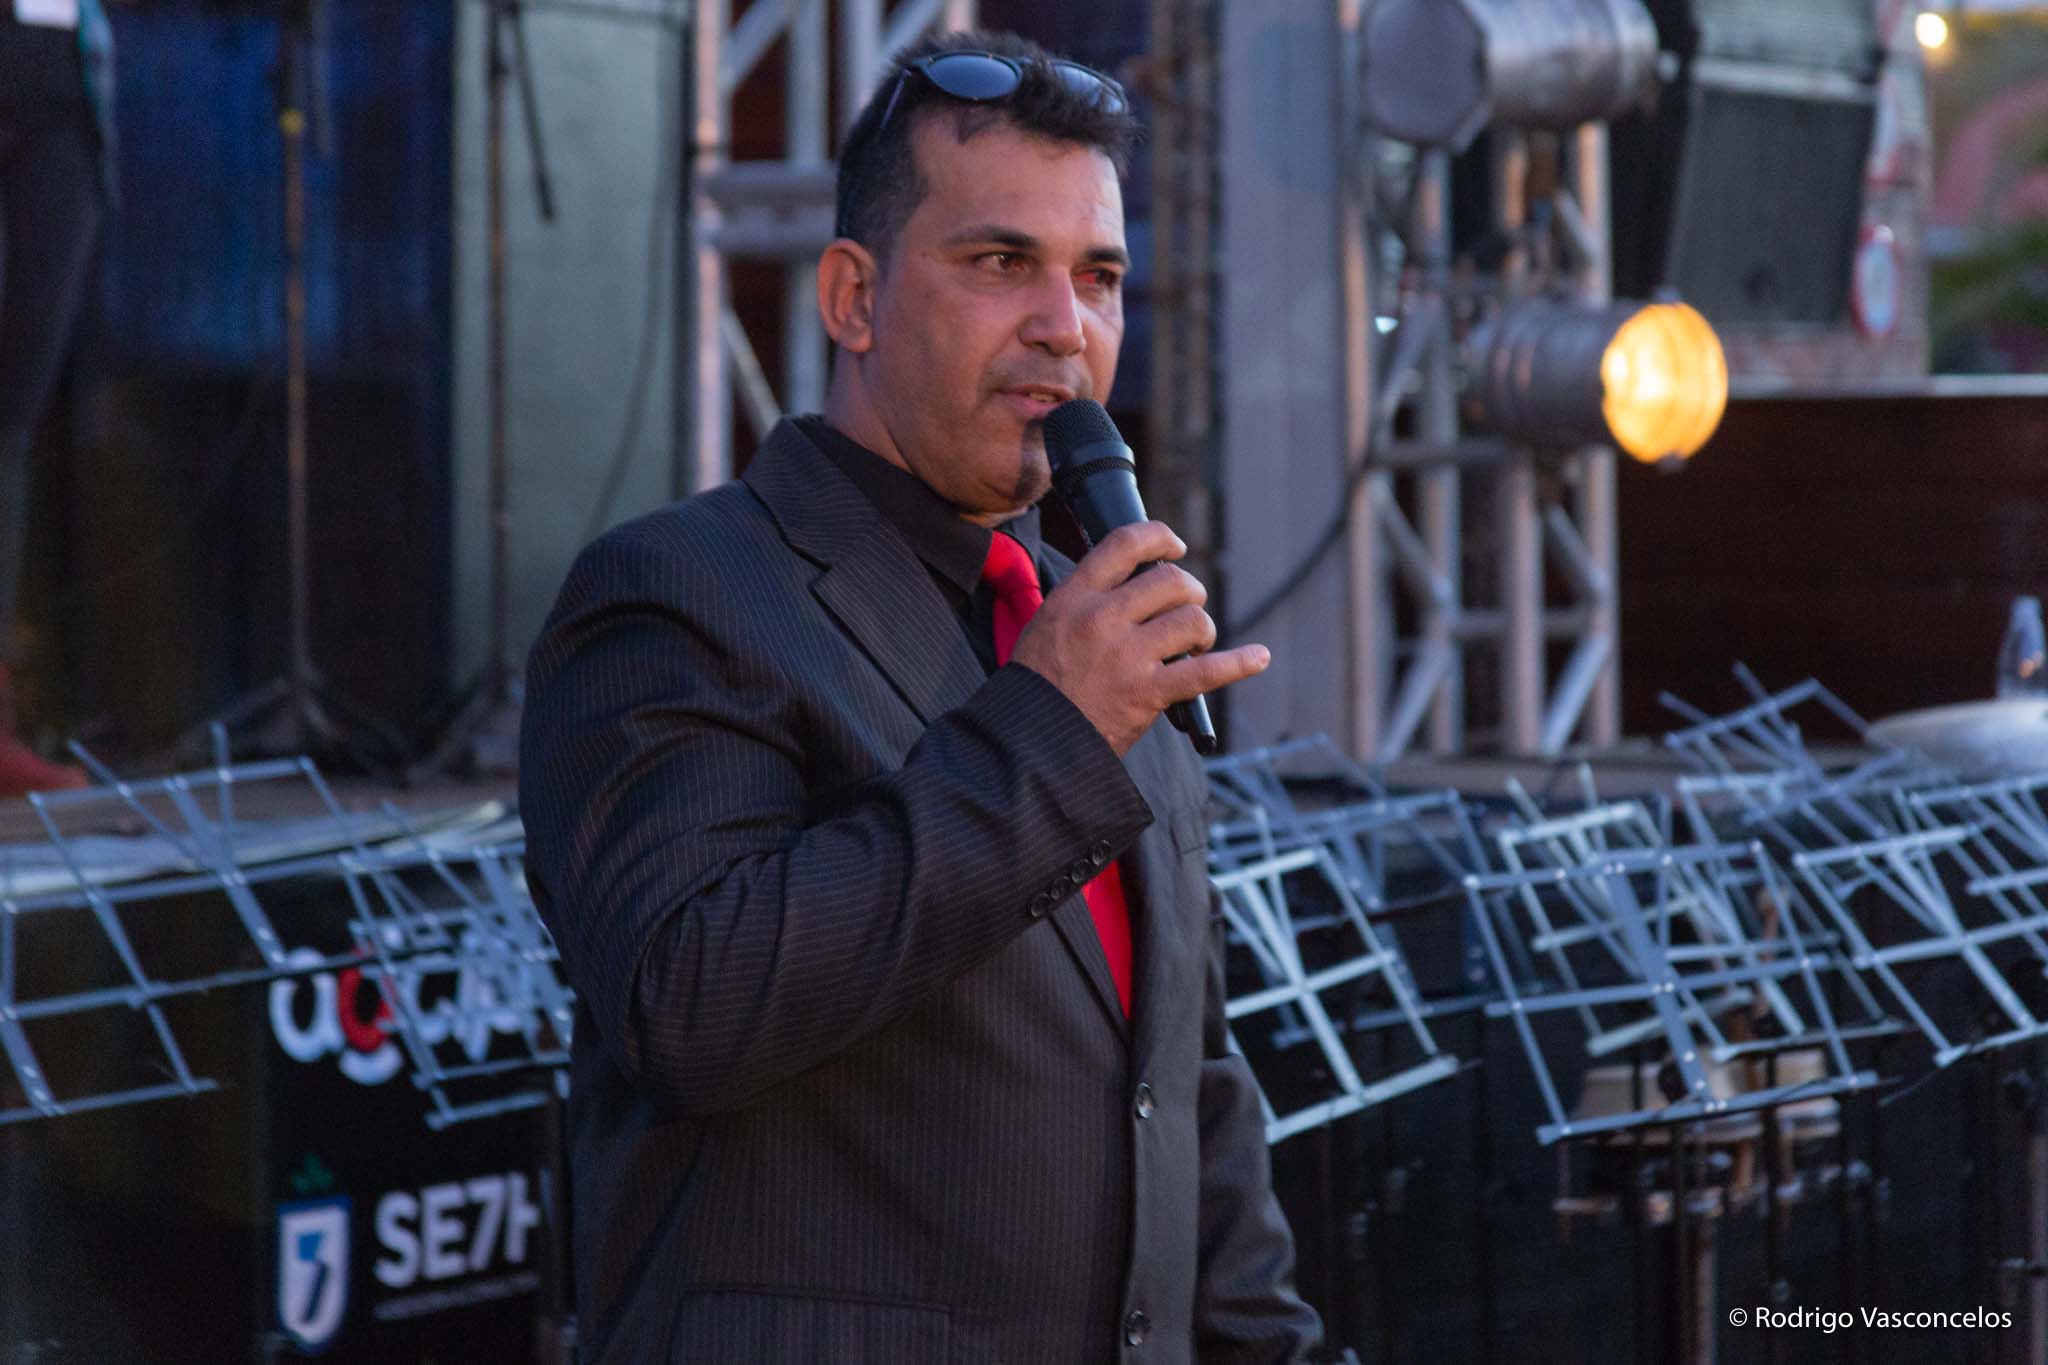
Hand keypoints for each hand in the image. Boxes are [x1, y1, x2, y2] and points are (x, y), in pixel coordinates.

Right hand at [1010, 521, 1270, 756]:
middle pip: (1170, 580)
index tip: (1176, 548)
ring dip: (1203, 629)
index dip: (1161, 537)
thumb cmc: (1041, 684)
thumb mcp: (1048, 623)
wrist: (1032, 741)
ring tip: (1196, 645)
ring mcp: (1126, 656)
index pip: (1125, 543)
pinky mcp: (1147, 693)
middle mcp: (1101, 619)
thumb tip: (1135, 579)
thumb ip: (1086, 599)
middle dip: (1190, 592)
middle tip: (1187, 610)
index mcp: (1074, 597)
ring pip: (1192, 620)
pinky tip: (1258, 657)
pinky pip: (1207, 671)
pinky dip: (1240, 663)